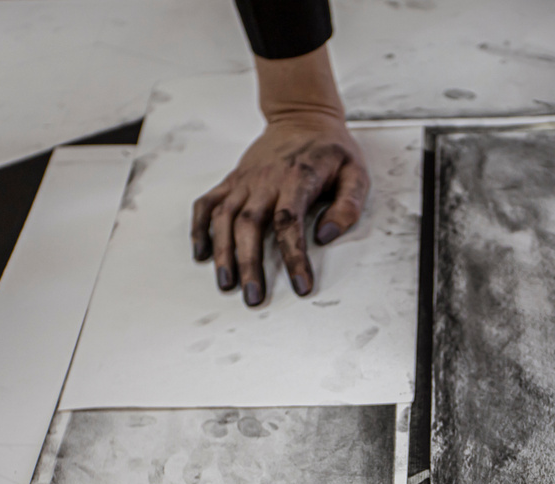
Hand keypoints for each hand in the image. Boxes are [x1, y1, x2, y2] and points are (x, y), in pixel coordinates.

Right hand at [189, 45, 368, 305]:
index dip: (294, 257)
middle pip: (250, 226)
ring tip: (227, 284)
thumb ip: (348, 204)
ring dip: (223, 253)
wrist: (302, 116)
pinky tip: (201, 255)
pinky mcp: (232, 181)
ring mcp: (245, 181)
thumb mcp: (355, 172)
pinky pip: (208, 204)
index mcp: (297, 178)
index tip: (301, 286)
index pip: (290, 222)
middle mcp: (265, 181)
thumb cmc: (331, 149)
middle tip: (253, 297)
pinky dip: (200, 229)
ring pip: (225, 218)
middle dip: (250, 264)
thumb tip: (326, 235)